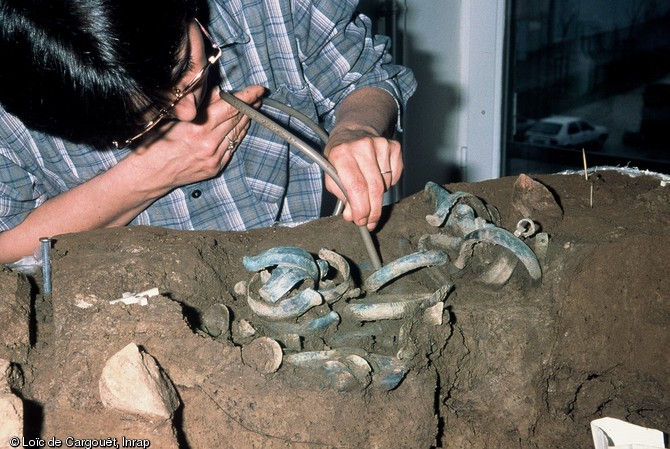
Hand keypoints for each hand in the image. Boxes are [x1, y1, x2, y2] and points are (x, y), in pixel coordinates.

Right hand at [125, 85, 264, 193]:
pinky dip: (238, 135)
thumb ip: (200, 106)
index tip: (259, 89)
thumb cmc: (157, 142)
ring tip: (252, 108)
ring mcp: (214, 158)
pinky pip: (233, 147)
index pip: (230, 108)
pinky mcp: (216, 167)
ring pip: (237, 134)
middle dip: (250, 106)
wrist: (150, 174)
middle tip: (258, 96)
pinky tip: (241, 126)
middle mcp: (209, 144)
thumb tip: (220, 92)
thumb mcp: (174, 118)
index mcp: (198, 129)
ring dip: (246, 120)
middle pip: (237, 120)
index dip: (247, 97)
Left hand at [324, 125, 402, 229]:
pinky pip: (395, 177)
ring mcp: (380, 145)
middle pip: (374, 189)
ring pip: (385, 185)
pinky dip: (388, 184)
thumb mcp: (332, 174)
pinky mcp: (394, 147)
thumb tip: (352, 215)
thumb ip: (341, 196)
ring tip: (368, 187)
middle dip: (373, 210)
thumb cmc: (341, 155)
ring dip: (378, 195)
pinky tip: (377, 176)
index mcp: (342, 154)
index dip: (361, 209)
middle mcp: (362, 147)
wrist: (353, 132)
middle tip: (369, 220)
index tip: (361, 220)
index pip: (356, 188)